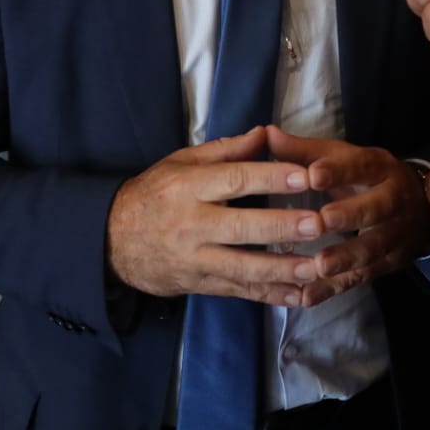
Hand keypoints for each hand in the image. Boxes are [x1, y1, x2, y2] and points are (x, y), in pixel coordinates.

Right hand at [106, 126, 324, 305]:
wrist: (111, 241)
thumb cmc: (153, 194)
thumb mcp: (180, 162)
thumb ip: (225, 150)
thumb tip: (264, 134)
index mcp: (188, 187)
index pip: (234, 180)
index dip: (270, 178)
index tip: (304, 177)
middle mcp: (191, 224)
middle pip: (242, 226)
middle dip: (282, 226)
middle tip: (318, 223)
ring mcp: (195, 259)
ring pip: (242, 267)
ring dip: (282, 269)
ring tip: (316, 267)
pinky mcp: (199, 285)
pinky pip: (238, 291)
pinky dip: (269, 296)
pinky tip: (298, 296)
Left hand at [264, 126, 429, 306]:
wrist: (421, 207)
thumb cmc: (365, 178)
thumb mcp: (342, 158)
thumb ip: (305, 151)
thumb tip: (267, 134)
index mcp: (380, 167)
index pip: (362, 165)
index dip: (339, 171)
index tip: (313, 174)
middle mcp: (394, 199)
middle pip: (377, 207)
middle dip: (350, 215)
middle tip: (321, 221)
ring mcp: (396, 234)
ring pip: (374, 247)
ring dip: (347, 258)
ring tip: (318, 265)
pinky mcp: (389, 264)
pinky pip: (362, 277)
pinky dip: (335, 288)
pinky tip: (308, 295)